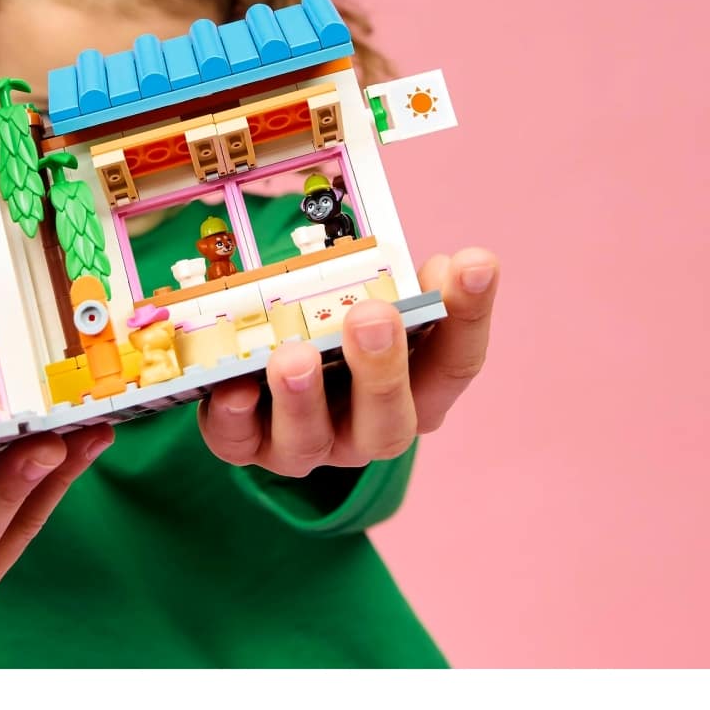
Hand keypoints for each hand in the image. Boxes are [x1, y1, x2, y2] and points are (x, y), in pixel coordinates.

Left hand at [198, 248, 498, 475]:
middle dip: (382, 369)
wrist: (268, 371)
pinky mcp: (248, 446)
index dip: (468, 315)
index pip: (455, 364)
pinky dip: (235, 417)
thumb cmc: (336, 331)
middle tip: (373, 316)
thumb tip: (438, 269)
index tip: (476, 263)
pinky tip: (233, 388)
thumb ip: (402, 286)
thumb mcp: (372, 300)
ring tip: (294, 359)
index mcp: (415, 391)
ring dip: (303, 399)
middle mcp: (368, 429)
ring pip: (311, 441)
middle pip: (389, 421)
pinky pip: (239, 442)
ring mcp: (309, 445)